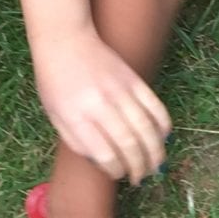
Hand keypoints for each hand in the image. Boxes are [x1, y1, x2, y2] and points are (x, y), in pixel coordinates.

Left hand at [33, 32, 170, 184]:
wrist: (65, 40)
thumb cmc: (55, 81)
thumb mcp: (55, 115)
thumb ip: (76, 141)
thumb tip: (104, 162)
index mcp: (77, 117)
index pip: (105, 154)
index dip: (115, 170)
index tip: (117, 174)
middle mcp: (100, 105)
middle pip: (130, 145)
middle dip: (139, 167)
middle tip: (140, 178)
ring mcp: (120, 91)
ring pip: (147, 129)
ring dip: (155, 152)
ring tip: (156, 165)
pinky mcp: (134, 80)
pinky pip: (156, 108)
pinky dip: (163, 126)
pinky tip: (163, 138)